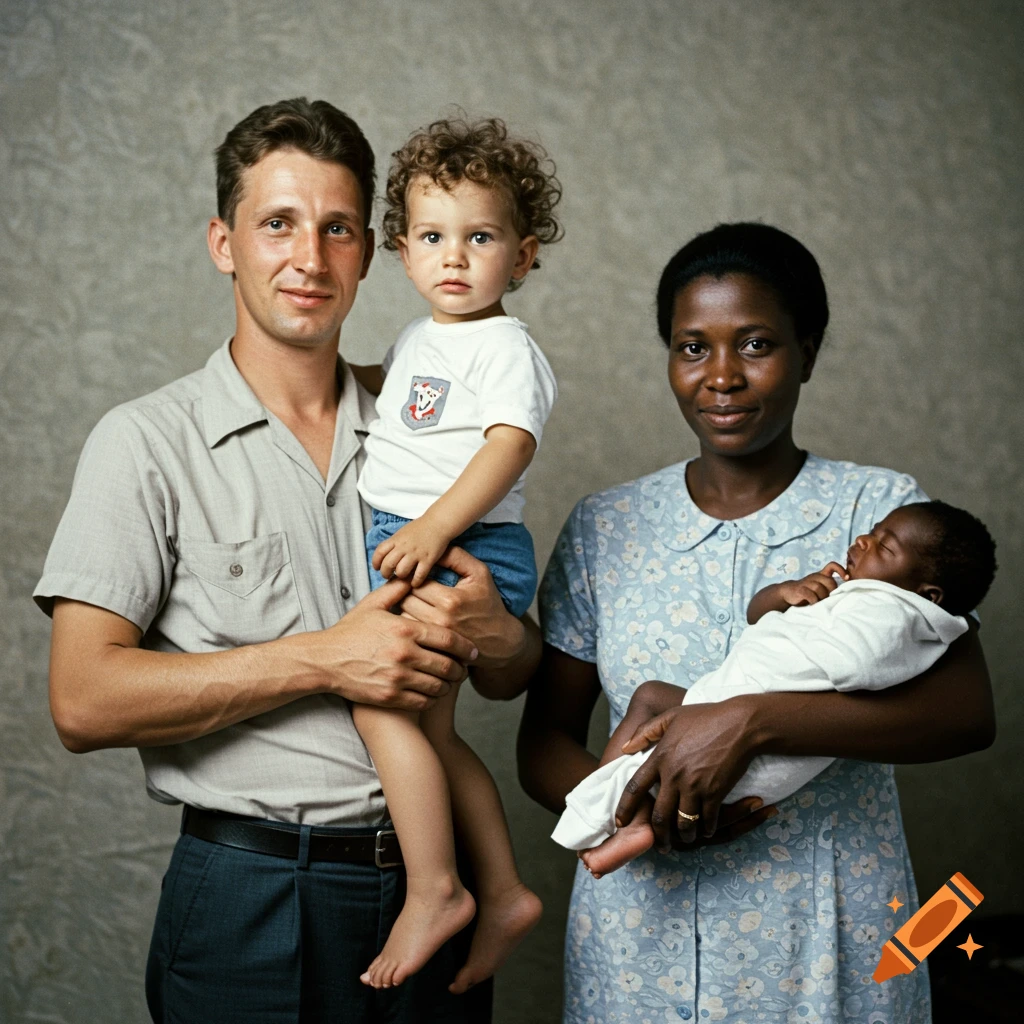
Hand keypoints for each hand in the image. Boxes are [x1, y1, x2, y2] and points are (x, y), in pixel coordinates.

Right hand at [311, 578, 476, 710]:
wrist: (325, 660)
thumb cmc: (350, 631)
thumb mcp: (371, 605)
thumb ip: (396, 590)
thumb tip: (414, 576)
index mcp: (404, 628)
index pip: (448, 638)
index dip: (466, 647)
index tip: (474, 651)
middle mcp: (404, 653)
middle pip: (448, 664)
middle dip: (461, 668)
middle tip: (465, 668)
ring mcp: (397, 677)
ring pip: (438, 686)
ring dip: (449, 685)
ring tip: (451, 681)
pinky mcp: (390, 696)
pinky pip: (423, 701)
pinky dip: (433, 698)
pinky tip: (434, 693)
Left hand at [373, 516, 451, 586]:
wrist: (439, 523)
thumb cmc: (421, 527)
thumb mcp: (403, 532)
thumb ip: (394, 543)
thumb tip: (385, 556)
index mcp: (397, 539)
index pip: (379, 552)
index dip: (376, 562)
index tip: (377, 567)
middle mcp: (404, 547)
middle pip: (388, 564)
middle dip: (385, 573)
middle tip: (388, 575)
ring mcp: (416, 554)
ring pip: (401, 571)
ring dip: (400, 577)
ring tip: (403, 577)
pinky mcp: (428, 560)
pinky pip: (419, 575)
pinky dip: (415, 582)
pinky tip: (415, 582)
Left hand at [398, 545, 524, 668]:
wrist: (500, 639)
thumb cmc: (489, 603)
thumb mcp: (479, 574)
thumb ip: (456, 556)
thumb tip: (433, 550)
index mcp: (450, 599)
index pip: (415, 583)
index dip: (413, 579)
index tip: (417, 579)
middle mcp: (440, 619)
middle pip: (405, 600)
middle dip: (406, 593)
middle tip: (412, 591)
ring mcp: (435, 637)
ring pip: (403, 617)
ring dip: (405, 609)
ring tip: (414, 604)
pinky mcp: (432, 649)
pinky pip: (410, 633)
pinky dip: (409, 624)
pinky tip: (417, 619)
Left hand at [614, 696, 764, 848]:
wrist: (740, 724)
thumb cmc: (706, 717)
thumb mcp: (671, 717)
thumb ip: (646, 731)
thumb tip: (625, 747)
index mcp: (660, 757)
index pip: (635, 787)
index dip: (625, 808)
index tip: (620, 822)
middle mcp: (674, 775)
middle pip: (659, 815)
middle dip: (658, 835)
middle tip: (660, 845)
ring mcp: (695, 785)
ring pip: (683, 822)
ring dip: (684, 835)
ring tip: (684, 839)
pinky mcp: (715, 792)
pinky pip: (707, 820)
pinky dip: (707, 829)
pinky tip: (707, 829)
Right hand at [774, 561, 848, 608]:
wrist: (787, 593)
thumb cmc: (807, 593)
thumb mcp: (819, 588)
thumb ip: (829, 588)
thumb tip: (843, 595)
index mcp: (821, 575)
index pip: (832, 565)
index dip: (841, 570)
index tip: (846, 579)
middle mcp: (815, 577)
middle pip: (829, 581)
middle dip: (831, 592)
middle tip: (827, 599)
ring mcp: (807, 582)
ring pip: (819, 588)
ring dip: (821, 598)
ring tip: (819, 603)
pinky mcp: (800, 589)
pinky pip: (811, 595)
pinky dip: (813, 601)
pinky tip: (812, 604)